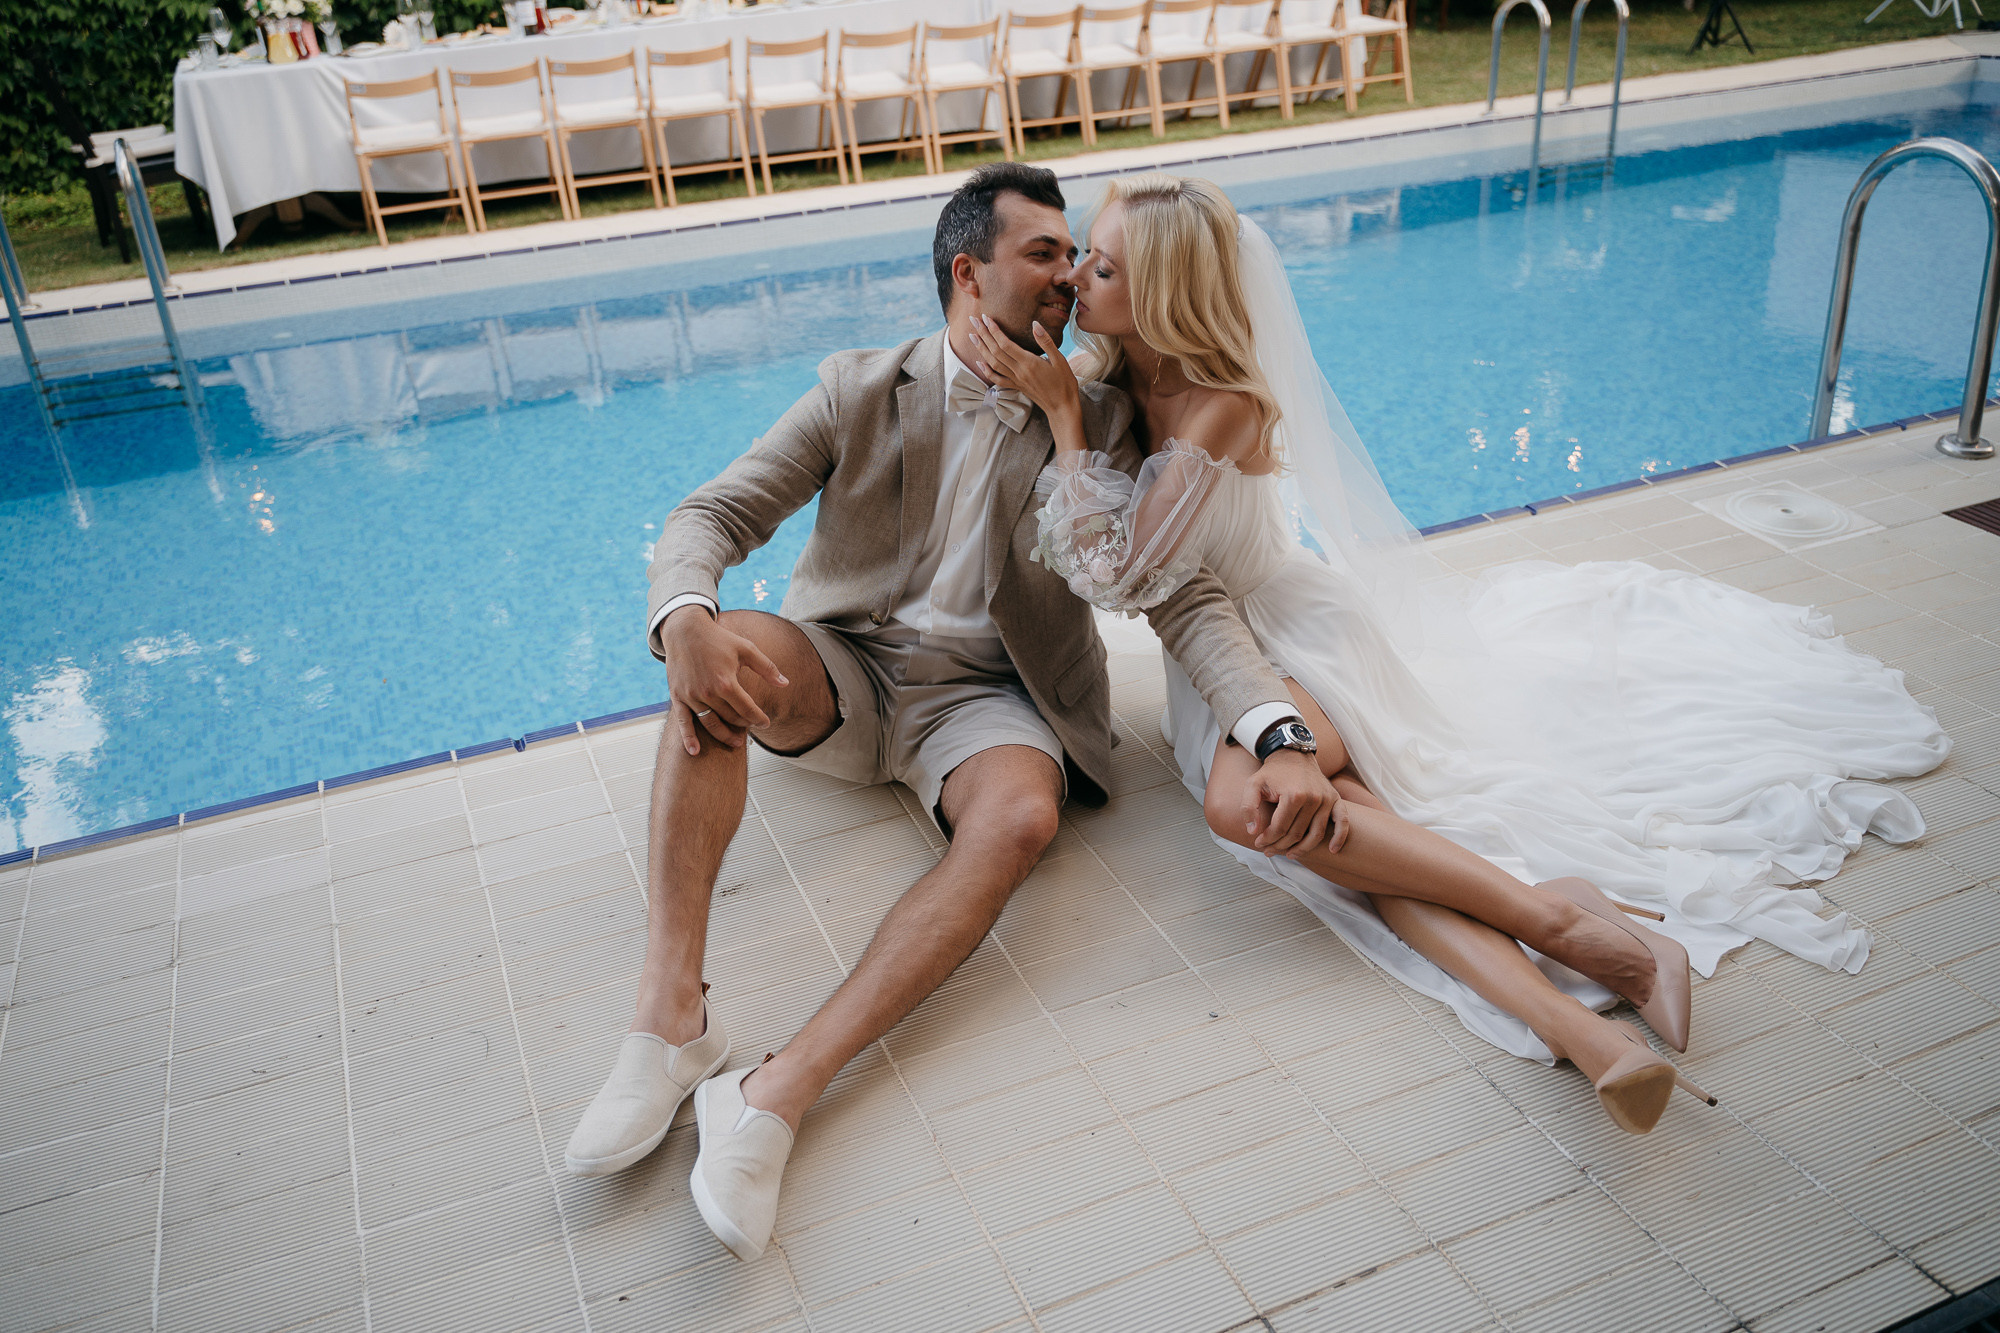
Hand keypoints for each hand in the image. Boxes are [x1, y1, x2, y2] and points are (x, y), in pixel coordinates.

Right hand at [660, 605, 787, 754]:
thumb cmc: (718, 639)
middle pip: (730, 718)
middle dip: (744, 725)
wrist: (685, 630)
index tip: (766, 723)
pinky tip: (695, 751)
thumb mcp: (746, 648)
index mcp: (726, 681)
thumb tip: (785, 683)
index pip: (747, 709)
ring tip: (735, 743)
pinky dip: (688, 738)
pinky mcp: (678, 696)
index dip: (759, 718)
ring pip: (710, 723)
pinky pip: (683, 722)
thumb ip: (767, 667)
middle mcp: (708, 692)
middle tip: (751, 728)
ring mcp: (691, 696)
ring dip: (723, 736)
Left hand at [965, 313, 1081, 435]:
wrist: (1062, 407)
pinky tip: (980, 362)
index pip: (1006, 344)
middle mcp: (1019, 372)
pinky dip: (987, 371)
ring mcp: (1016, 380)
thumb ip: (1046, 341)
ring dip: (981, 349)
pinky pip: (998, 379)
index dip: (994, 330)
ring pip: (994, 363)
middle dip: (984, 334)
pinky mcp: (1016, 386)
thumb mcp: (1060, 360)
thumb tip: (1035, 324)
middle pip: (996, 351)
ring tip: (972, 336)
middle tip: (974, 320)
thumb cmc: (1064, 383)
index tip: (986, 318)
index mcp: (1029, 363)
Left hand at [1242, 749, 1334, 855]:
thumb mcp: (1253, 785)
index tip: (1259, 843)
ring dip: (1303, 849)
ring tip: (1290, 855)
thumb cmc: (1272, 773)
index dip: (1268, 839)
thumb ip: (1248, 807)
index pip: (1280, 827)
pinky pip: (1343, 822)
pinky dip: (1339, 837)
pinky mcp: (1336, 799)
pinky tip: (1332, 850)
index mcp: (1293, 795)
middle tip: (1270, 851)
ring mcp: (1327, 799)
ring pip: (1317, 834)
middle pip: (1297, 833)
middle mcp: (1313, 798)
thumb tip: (1252, 832)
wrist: (1293, 755)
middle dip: (1280, 846)